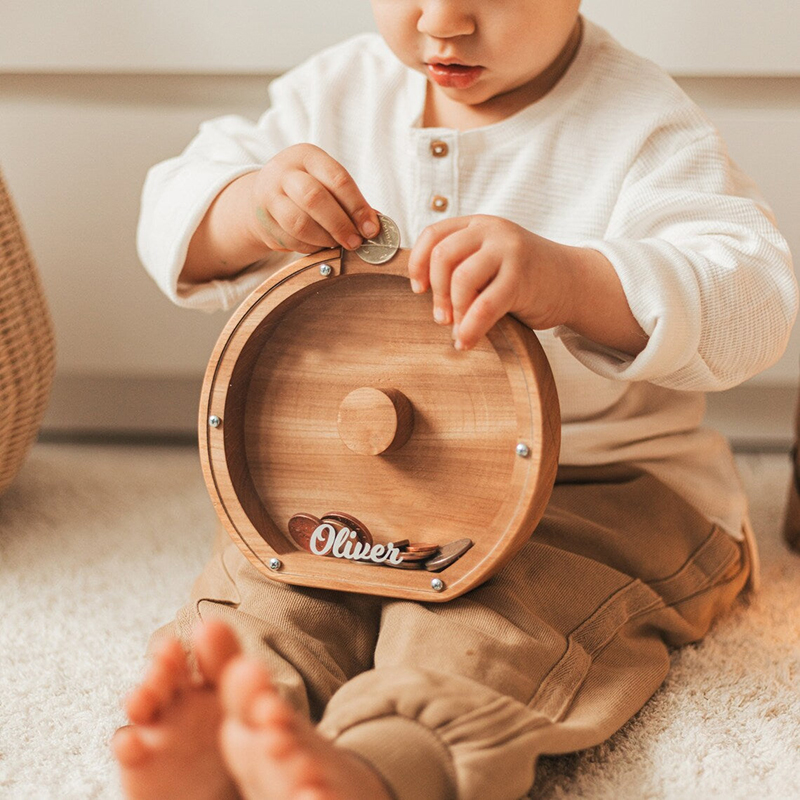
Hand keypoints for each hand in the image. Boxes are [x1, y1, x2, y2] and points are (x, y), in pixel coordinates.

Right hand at [249, 144, 379, 253]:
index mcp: (307, 156)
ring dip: (324, 239)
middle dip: (340, 225)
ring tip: (336, 244)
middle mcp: (284, 172)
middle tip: (355, 242)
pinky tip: (319, 246)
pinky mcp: (263, 222)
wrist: (262, 195)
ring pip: (299, 223)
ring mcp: (269, 196)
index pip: (337, 179)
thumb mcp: (326, 182)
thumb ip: (350, 201)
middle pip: (314, 198)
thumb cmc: (306, 188)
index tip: (371, 229)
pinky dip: (310, 248)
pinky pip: (291, 240)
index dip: (358, 207)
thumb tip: (375, 225)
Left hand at [408, 215, 570, 349]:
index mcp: (478, 225)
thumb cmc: (524, 277)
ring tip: (457, 329)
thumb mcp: (490, 260)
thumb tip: (424, 293)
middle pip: (443, 256)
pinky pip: (485, 305)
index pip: (433, 235)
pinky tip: (467, 341)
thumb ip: (462, 265)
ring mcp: (509, 251)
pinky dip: (470, 328)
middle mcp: (492, 232)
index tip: (419, 290)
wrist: (573, 282)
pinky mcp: (521, 277)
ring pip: (462, 279)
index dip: (418, 264)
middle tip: (440, 318)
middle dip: (436, 292)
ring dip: (454, 310)